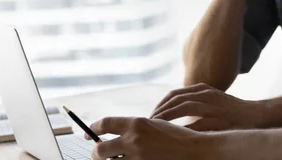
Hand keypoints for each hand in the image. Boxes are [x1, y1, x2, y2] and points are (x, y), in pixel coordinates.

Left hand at [89, 117, 210, 159]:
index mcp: (136, 124)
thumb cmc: (177, 137)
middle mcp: (133, 140)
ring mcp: (136, 158)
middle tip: (98, 154)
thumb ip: (135, 129)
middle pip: (100, 149)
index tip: (87, 134)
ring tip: (115, 159)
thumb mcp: (155, 125)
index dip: (92, 129)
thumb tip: (116, 135)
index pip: (105, 124)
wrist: (194, 150)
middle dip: (96, 153)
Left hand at [149, 83, 267, 130]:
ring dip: (167, 118)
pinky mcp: (220, 119)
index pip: (174, 94)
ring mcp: (214, 106)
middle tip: (148, 125)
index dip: (161, 105)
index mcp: (203, 89)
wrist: (257, 115)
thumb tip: (172, 113)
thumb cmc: (233, 112)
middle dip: (160, 111)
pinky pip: (197, 124)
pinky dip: (183, 130)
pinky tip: (174, 137)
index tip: (151, 117)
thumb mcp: (213, 101)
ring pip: (183, 107)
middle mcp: (207, 94)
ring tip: (156, 129)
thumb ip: (195, 103)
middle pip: (175, 99)